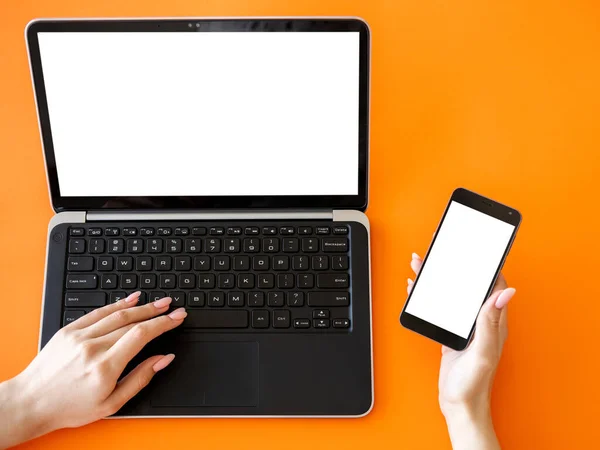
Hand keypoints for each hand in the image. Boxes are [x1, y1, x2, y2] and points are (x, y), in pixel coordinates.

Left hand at [0, 292, 185, 447]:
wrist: (31, 402)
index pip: (142, 335)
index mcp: (105, 367)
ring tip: (158, 302)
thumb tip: (163, 359)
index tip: (177, 318)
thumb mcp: (112, 403)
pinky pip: (98, 312)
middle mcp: (92, 347)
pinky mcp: (68, 330)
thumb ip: (141, 378)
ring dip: (141, 305)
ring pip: (117, 313)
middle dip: (157, 313)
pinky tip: (131, 299)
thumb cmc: (70, 407)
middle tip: (173, 307)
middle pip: (132, 321)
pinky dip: (117, 304)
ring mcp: (79, 336)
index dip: (163, 323)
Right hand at [407, 253, 515, 448]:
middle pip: (466, 284)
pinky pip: (439, 307)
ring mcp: (464, 326)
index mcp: (492, 322)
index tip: (474, 249)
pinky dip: (427, 295)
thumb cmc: (473, 384)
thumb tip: (505, 293)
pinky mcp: (450, 332)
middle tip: (440, 248)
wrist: (458, 405)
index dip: (484, 265)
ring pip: (450, 293)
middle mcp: (479, 321)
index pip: (492, 285)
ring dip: (436, 277)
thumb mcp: (483, 351)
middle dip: (453, 264)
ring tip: (420, 262)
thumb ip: (491, 321)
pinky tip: (416, 288)